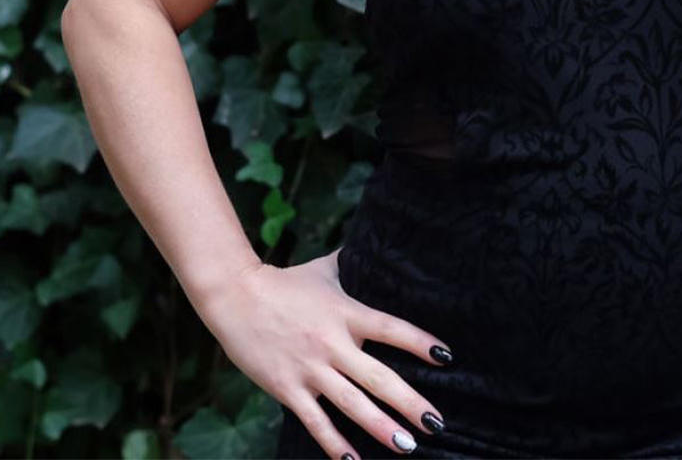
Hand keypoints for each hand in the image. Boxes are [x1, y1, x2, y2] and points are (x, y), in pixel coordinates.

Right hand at [195, 249, 452, 457]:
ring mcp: (310, 369)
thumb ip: (350, 263)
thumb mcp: (322, 270)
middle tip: (435, 423)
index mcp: (346, 313)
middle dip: (409, 403)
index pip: (391, 328)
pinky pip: (315, 421)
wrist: (235, 295)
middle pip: (378, 377)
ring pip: (352, 404)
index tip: (446, 356)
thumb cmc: (283, 282)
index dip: (419, 342)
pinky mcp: (287, 388)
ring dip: (380, 427)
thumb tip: (372, 242)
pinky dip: (334, 443)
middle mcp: (333, 344)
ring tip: (407, 446)